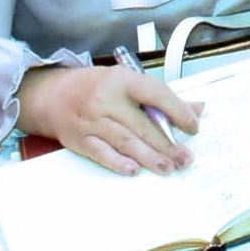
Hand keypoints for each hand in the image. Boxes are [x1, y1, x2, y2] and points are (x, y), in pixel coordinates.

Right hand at [16, 63, 199, 176]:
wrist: (52, 95)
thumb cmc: (97, 87)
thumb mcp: (128, 82)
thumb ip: (161, 97)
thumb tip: (197, 109)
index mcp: (122, 80)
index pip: (155, 94)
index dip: (177, 110)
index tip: (193, 126)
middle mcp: (106, 100)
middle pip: (141, 124)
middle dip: (166, 144)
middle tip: (185, 159)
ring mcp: (91, 121)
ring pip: (125, 141)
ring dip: (148, 157)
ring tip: (167, 167)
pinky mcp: (79, 139)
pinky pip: (101, 152)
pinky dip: (118, 162)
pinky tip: (134, 170)